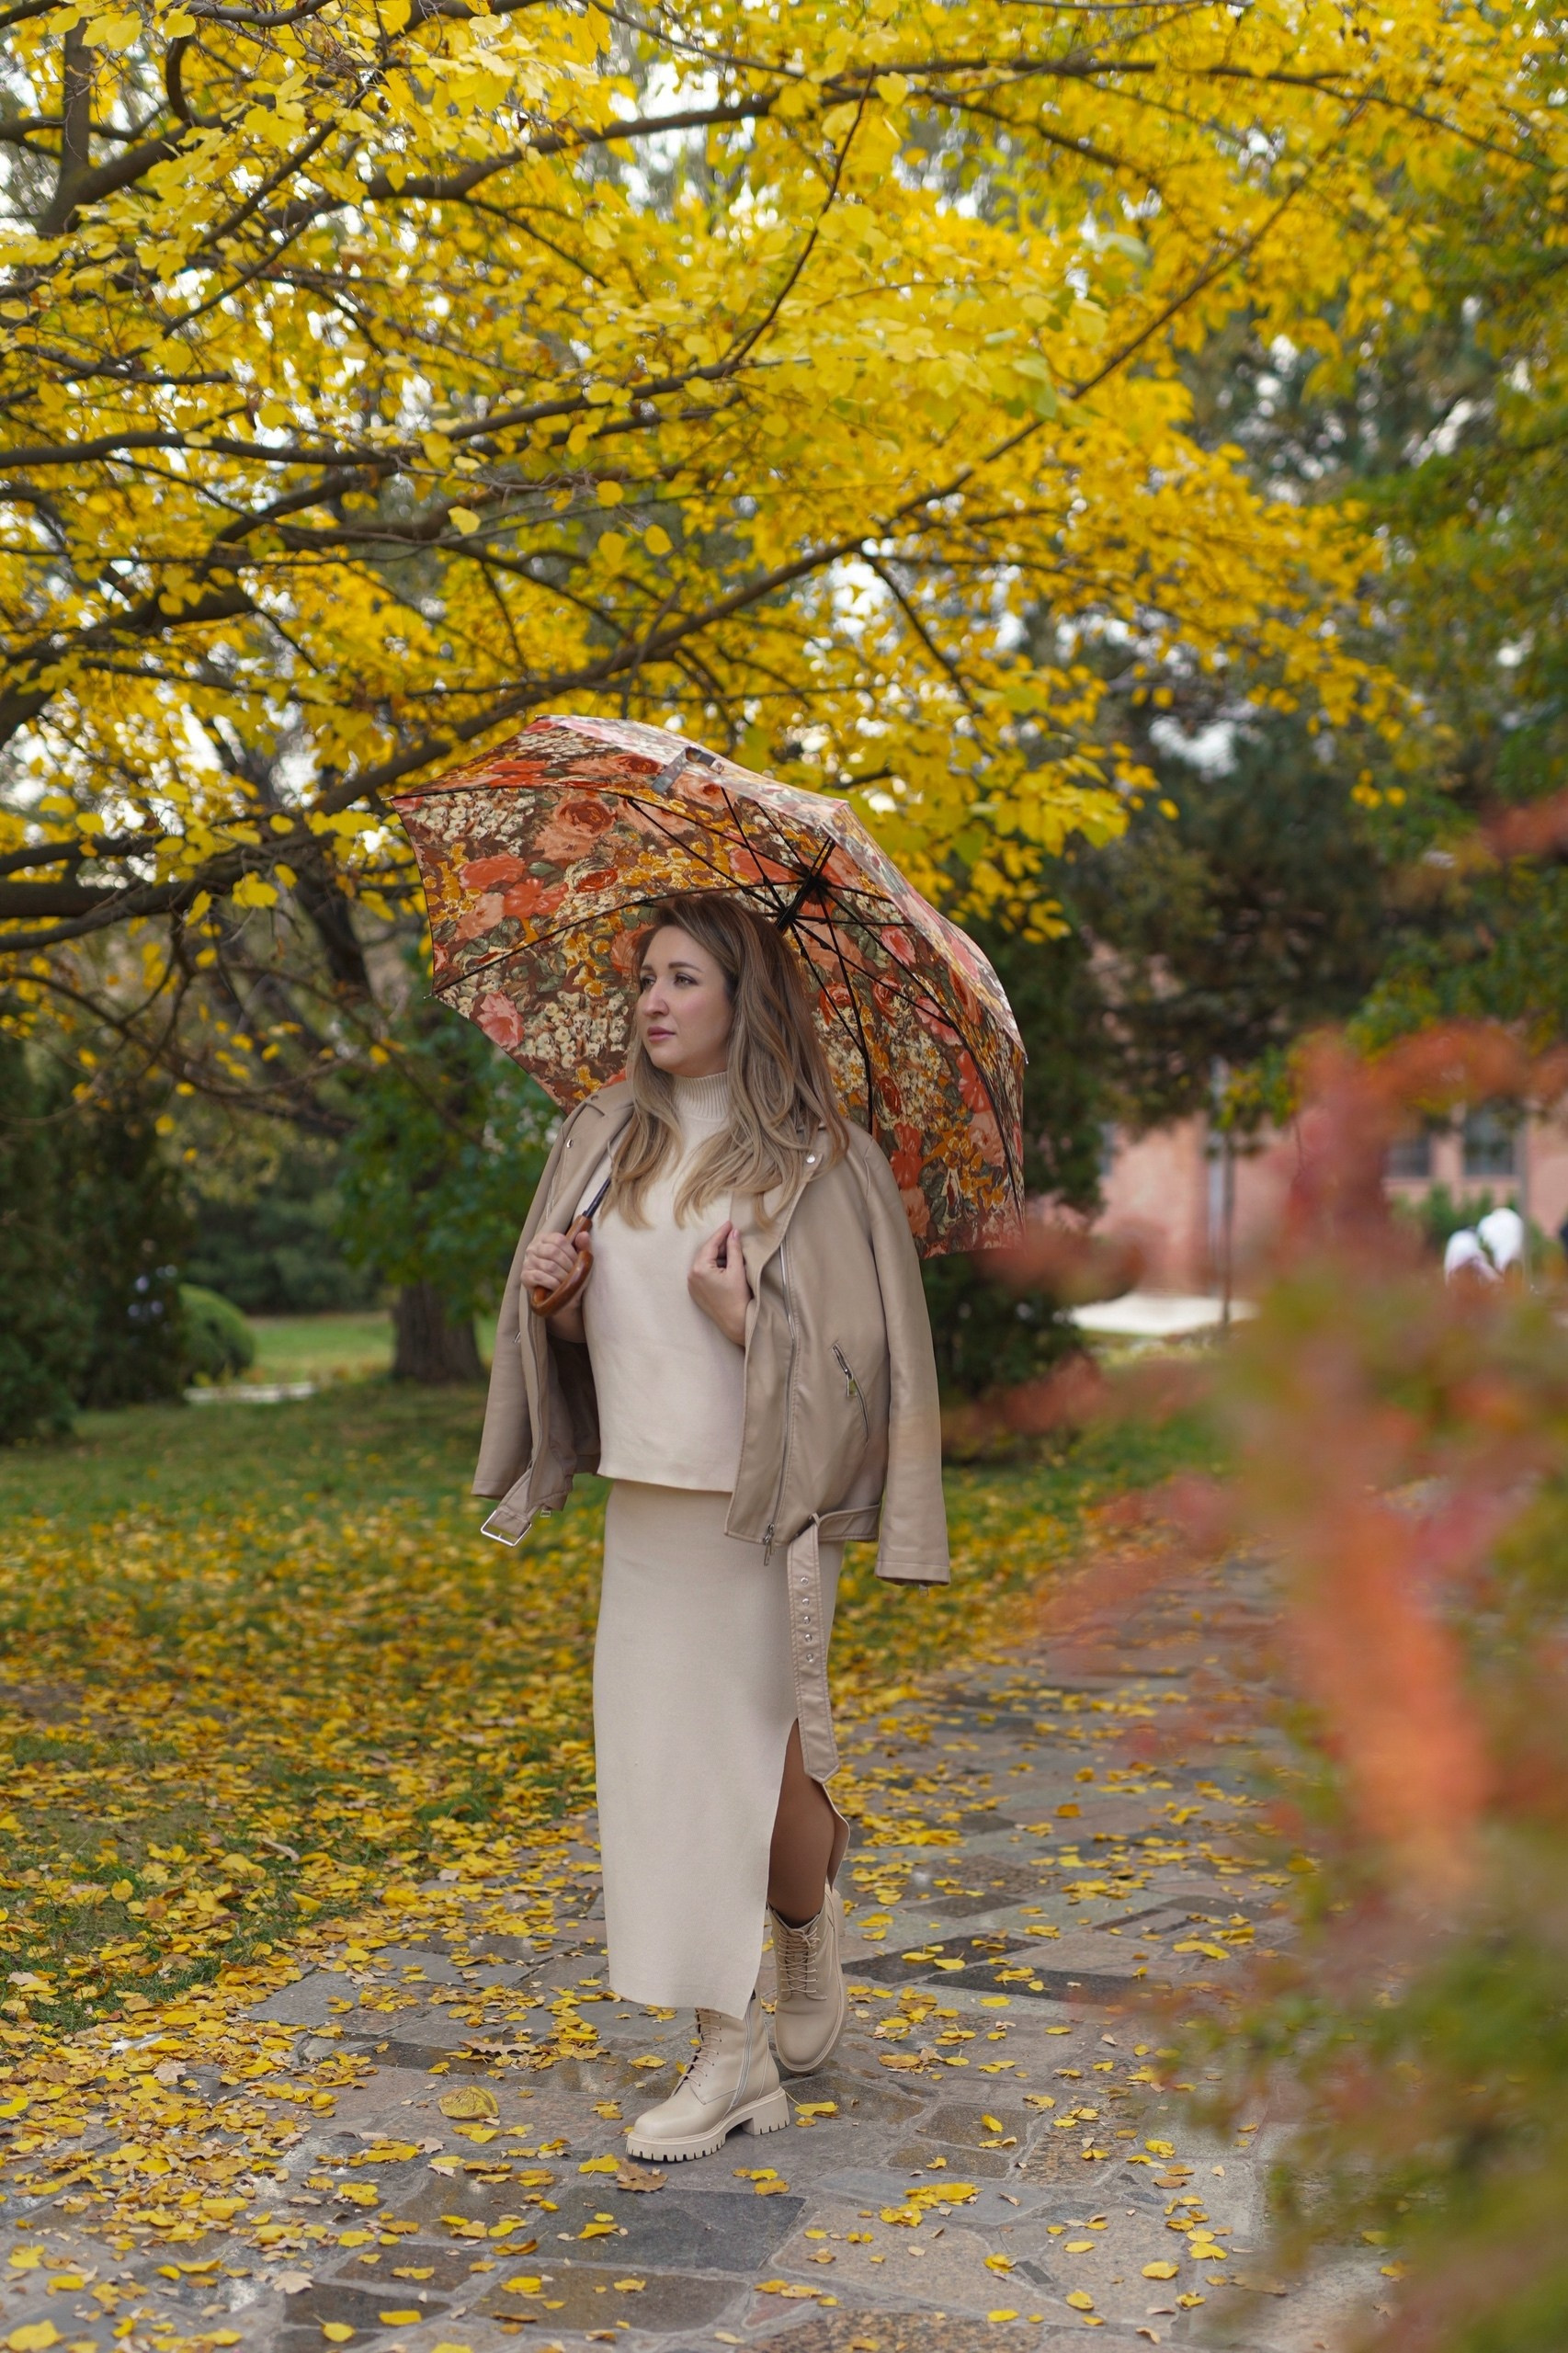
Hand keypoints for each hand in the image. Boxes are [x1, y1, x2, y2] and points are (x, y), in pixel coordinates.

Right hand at [522, 1228, 587, 1342]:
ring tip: (568, 1282)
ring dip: (563, 1276)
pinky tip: (558, 1287)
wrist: (563, 1298)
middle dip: (568, 1265)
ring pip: (549, 1266)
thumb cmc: (571, 1275)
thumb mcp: (580, 1260)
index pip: (559, 1239)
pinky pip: (539, 1277)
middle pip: (553, 1251)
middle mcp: (533, 1248)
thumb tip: (584, 1234)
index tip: (577, 1263)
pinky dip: (553, 1283)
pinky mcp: (525, 1276)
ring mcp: (527, 1262)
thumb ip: (583, 1246)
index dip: (571, 1252)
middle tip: (574, 1275)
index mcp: (545, 1238)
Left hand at [688, 1220, 751, 1346]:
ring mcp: (692, 1285)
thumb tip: (733, 1233)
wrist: (735, 1322)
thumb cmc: (738, 1298)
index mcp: (700, 1269)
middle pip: (706, 1252)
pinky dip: (714, 1265)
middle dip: (720, 1243)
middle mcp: (692, 1276)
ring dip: (718, 1255)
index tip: (730, 1223)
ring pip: (705, 1262)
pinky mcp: (696, 1291)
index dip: (721, 1233)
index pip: (711, 1244)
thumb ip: (733, 1249)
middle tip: (733, 1235)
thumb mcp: (737, 1269)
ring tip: (733, 1250)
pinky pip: (703, 1272)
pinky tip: (726, 1263)